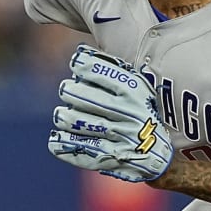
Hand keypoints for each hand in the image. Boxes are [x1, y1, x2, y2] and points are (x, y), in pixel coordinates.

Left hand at [47, 45, 173, 182]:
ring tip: (60, 115)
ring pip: (84, 124)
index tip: (75, 64)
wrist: (156, 153)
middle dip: (72, 92)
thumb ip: (112, 71)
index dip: (86, 66)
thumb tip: (81, 52)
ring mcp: (122, 138)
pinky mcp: (112, 158)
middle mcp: (130, 115)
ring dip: (66, 118)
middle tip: (65, 90)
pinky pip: (83, 150)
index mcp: (136, 94)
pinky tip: (54, 139)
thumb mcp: (135, 89)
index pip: (108, 75)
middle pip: (91, 99)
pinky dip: (65, 144)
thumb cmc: (139, 112)